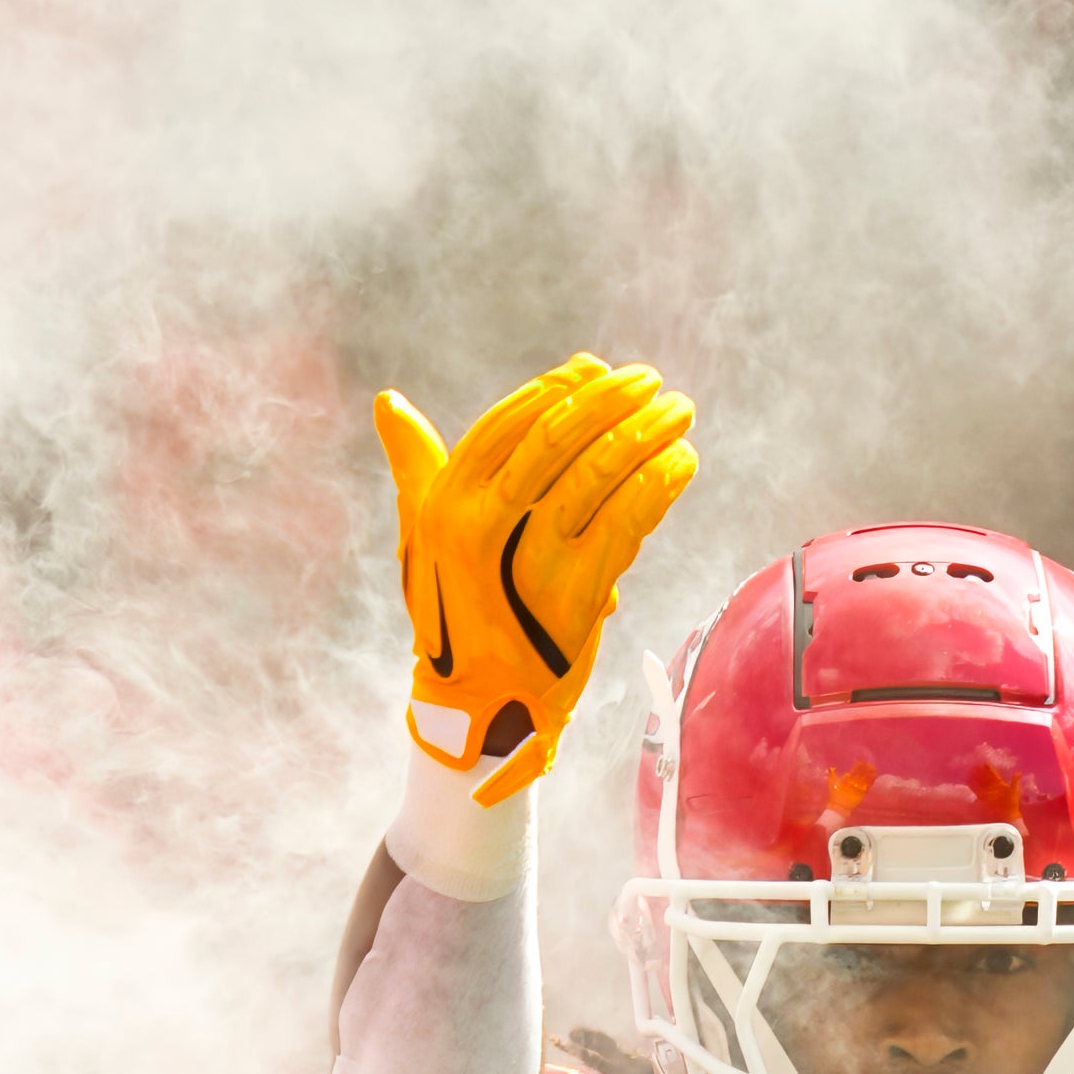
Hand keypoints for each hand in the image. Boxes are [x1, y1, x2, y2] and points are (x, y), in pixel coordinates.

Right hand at [376, 355, 698, 805]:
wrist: (479, 703)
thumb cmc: (455, 611)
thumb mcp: (422, 536)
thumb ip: (417, 465)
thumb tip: (390, 401)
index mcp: (445, 503)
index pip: (507, 423)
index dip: (558, 389)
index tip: (599, 370)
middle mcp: (480, 526)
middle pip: (555, 438)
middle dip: (610, 400)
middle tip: (651, 380)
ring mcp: (528, 560)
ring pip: (598, 474)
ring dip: (647, 434)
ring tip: (679, 414)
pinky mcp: (576, 594)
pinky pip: (628, 522)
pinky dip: (660, 485)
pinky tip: (683, 463)